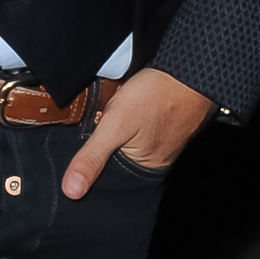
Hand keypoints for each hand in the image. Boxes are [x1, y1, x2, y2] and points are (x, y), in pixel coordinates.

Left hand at [61, 69, 214, 199]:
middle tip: (90, 127)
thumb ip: (93, 157)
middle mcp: (154, 161)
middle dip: (99, 148)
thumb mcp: (116, 125)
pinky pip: (134, 128)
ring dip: (110, 132)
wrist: (189, 68)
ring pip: (123, 143)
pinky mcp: (160, 123)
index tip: (70, 161)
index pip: (107, 182)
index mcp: (144, 171)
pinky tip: (119, 108)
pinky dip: (123, 120)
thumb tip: (71, 191)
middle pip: (114, 161)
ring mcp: (160, 140)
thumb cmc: (157, 95)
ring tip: (102, 116)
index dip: (88, 169)